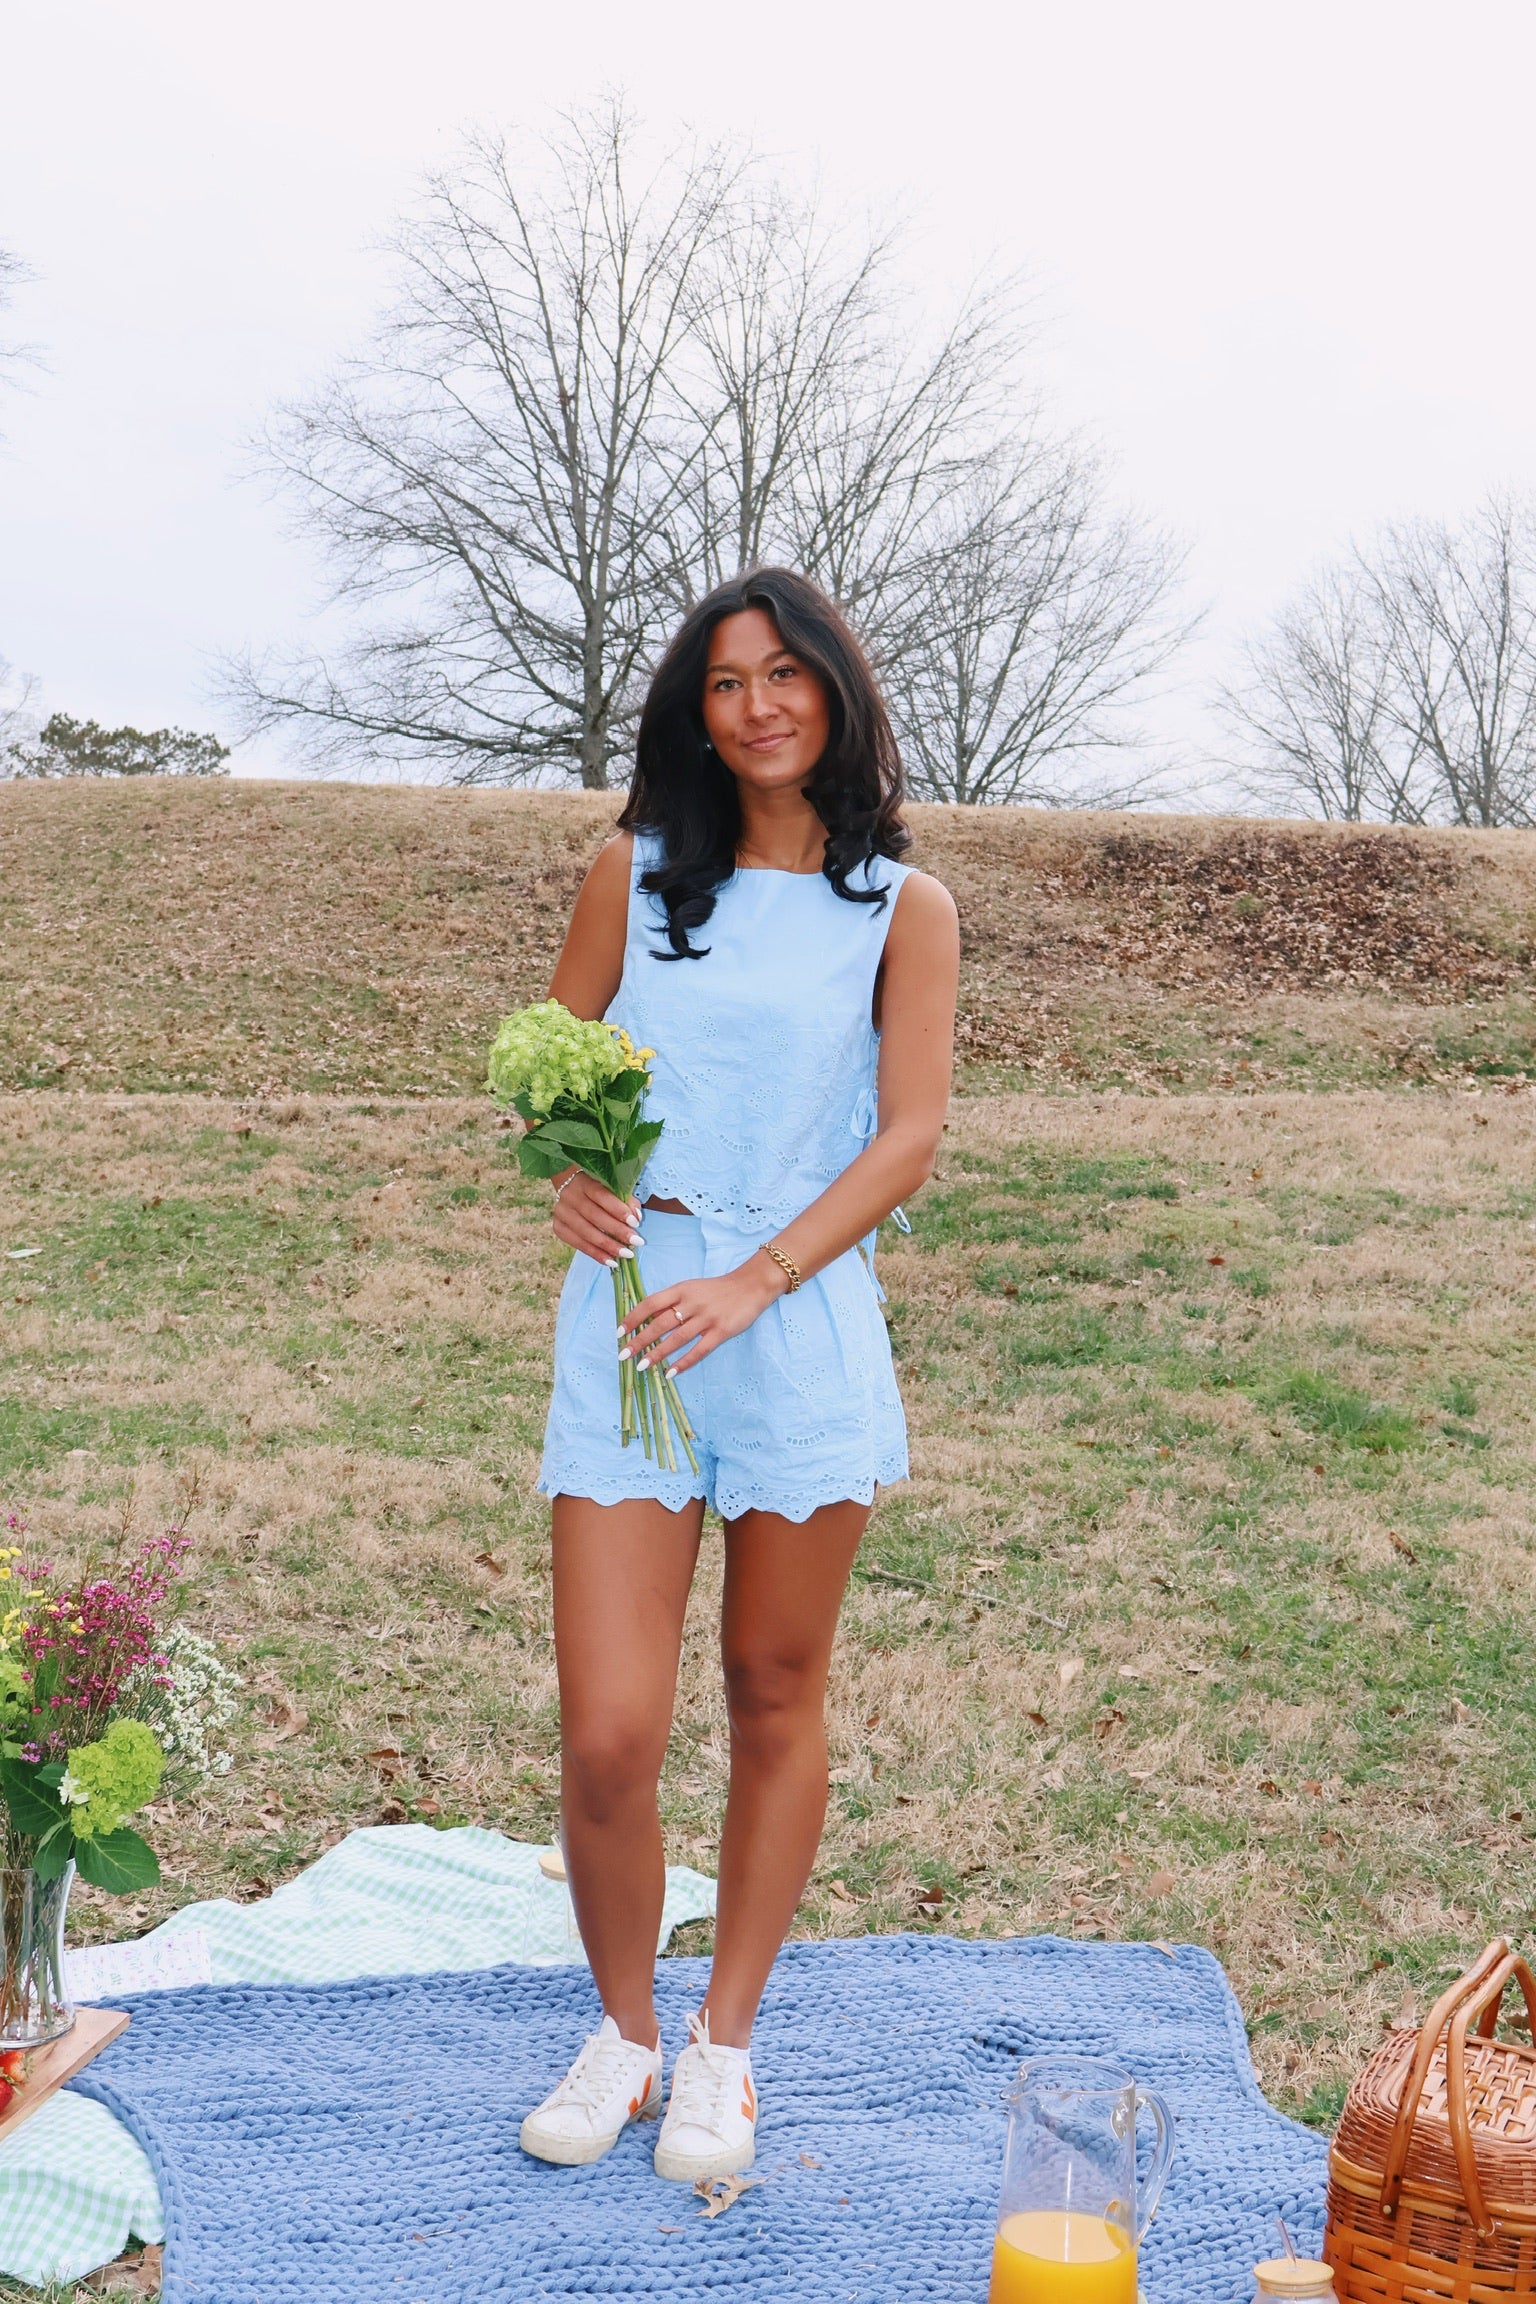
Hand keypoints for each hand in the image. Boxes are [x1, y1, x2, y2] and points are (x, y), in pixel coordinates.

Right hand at [551, 1167, 640, 1267]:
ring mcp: (561, 1213)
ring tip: (625, 1254)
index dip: (618, 1210)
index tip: (635, 1223)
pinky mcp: (558, 1227)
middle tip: (635, 1243)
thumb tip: (636, 1218)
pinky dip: (596, 1254)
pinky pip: (578, 1244)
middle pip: (594, 1217)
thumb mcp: (612, 1188)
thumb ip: (626, 1200)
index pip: (601, 1196)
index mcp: (584, 1183)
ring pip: (586, 1233)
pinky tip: (610, 1260)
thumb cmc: (597, 1190)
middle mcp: (570, 1197)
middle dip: (617, 1231)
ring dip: (608, 1246)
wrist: (570, 1189)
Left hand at [620, 1252, 787, 1377]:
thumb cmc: (716, 1290)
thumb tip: (645, 1320)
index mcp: (681, 1290)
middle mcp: (692, 1303)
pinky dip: (683, 1362)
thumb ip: (671, 1302)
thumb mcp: (691, 1288)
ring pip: (676, 1339)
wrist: (750, 1286)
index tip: (619, 1332)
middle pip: (660, 1323)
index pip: (650, 1303)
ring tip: (641, 1366)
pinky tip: (671, 1373)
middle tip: (623, 1355)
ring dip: (657, 1354)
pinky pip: (699, 1350)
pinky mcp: (721, 1331)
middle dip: (639, 1340)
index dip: (633, 1318)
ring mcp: (707, 1318)